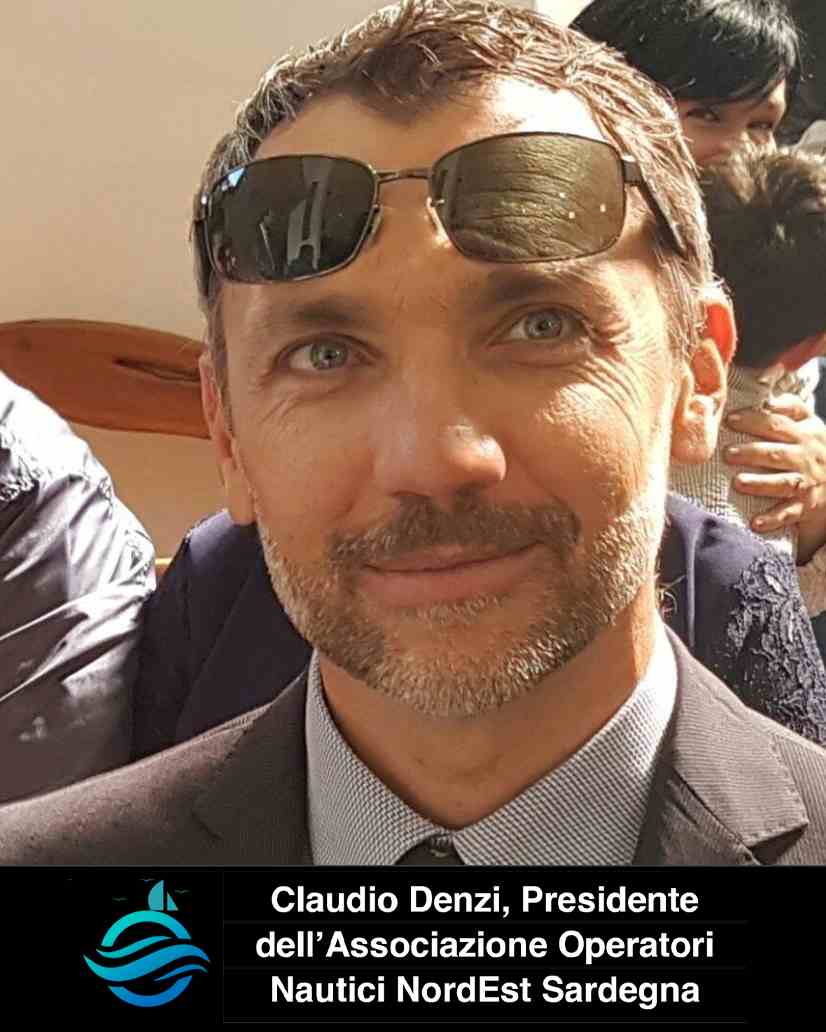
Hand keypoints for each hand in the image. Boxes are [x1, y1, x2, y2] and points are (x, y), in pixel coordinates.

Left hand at [723, 394, 825, 547]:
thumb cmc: (817, 448)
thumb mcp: (811, 424)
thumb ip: (790, 407)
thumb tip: (768, 396)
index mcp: (806, 434)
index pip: (777, 424)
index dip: (753, 420)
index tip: (730, 420)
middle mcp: (806, 458)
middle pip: (777, 453)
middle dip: (752, 453)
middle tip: (727, 453)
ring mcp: (806, 483)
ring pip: (783, 483)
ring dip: (760, 484)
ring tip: (739, 483)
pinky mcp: (806, 507)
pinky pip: (788, 514)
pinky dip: (772, 519)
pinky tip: (755, 523)